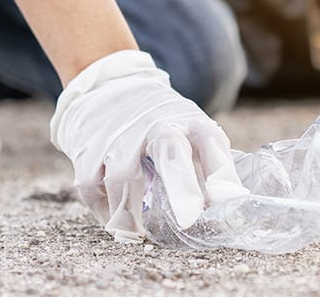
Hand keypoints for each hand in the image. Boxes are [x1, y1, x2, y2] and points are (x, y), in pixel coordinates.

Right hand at [50, 50, 247, 241]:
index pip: (212, 144)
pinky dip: (104, 210)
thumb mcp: (191, 130)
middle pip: (170, 152)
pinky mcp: (89, 148)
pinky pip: (92, 189)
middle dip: (180, 186)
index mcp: (188, 122)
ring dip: (130, 214)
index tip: (230, 200)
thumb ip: (209, 164)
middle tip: (189, 218)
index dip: (221, 173)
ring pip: (121, 180)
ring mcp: (120, 136)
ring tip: (139, 232)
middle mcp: (156, 125)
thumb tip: (228, 207)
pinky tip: (114, 217)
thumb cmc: (161, 121)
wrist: (108, 87)